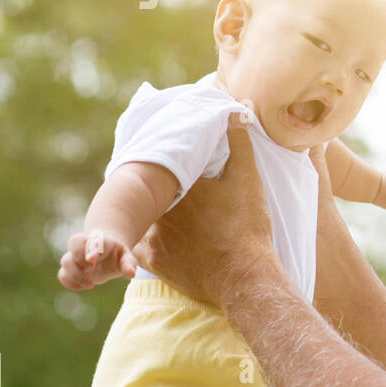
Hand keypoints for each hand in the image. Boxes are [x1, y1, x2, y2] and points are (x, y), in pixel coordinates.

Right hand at [58, 229, 136, 289]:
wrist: (107, 252)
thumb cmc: (117, 254)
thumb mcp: (127, 257)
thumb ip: (129, 264)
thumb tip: (131, 274)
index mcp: (100, 240)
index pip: (92, 240)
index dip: (90, 249)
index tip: (92, 259)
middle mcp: (84, 245)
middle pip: (73, 243)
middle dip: (80, 259)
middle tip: (92, 269)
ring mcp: (75, 256)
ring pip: (65, 261)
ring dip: (75, 275)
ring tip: (91, 283)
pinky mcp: (71, 269)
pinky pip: (62, 275)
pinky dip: (70, 283)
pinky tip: (84, 286)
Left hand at [133, 114, 279, 306]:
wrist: (243, 276)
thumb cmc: (246, 226)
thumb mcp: (247, 179)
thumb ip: (239, 142)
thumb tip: (238, 109)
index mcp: (175, 183)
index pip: (157, 165)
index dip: (160, 162)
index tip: (164, 159)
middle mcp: (154, 207)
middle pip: (144, 191)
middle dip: (152, 188)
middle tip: (167, 186)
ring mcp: (149, 235)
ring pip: (140, 217)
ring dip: (147, 213)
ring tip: (163, 212)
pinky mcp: (150, 261)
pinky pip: (138, 245)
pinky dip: (145, 239)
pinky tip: (159, 237)